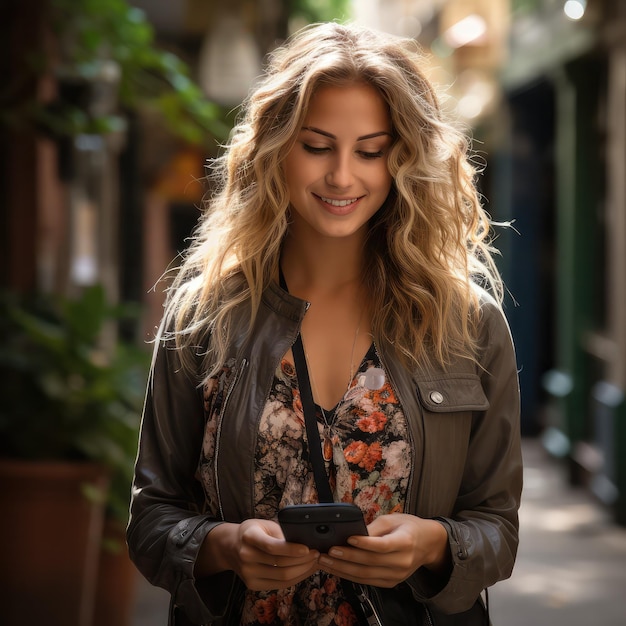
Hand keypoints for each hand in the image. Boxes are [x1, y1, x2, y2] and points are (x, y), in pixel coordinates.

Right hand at [197, 519, 319, 590]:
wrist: (230, 547)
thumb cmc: (252, 532)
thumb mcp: (264, 525)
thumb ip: (281, 532)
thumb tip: (306, 539)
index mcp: (249, 536)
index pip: (272, 546)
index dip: (292, 549)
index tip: (308, 548)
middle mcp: (246, 556)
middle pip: (280, 564)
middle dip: (303, 561)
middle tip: (317, 554)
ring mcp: (248, 574)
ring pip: (282, 577)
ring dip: (303, 571)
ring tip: (314, 562)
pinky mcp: (252, 585)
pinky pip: (279, 585)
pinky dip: (296, 578)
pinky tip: (305, 571)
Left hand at [317, 514, 449, 586]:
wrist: (428, 544)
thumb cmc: (408, 527)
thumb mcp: (393, 519)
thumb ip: (374, 527)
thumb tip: (351, 533)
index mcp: (405, 542)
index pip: (383, 545)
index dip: (365, 543)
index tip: (348, 538)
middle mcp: (402, 562)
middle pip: (370, 563)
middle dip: (346, 558)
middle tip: (327, 552)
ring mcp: (397, 576)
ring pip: (365, 576)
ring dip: (342, 569)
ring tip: (325, 561)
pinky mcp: (391, 582)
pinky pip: (367, 582)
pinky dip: (349, 576)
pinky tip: (336, 569)